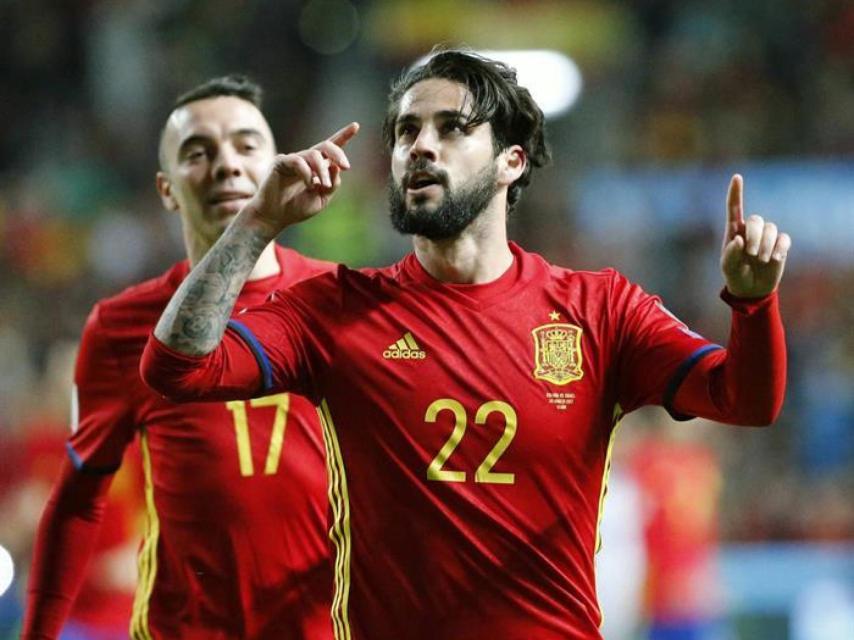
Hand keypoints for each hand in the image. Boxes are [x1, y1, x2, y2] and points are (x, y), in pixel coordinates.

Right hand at [246, 122, 359, 234]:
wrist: (275, 218)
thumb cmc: (297, 208)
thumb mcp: (322, 199)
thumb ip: (332, 184)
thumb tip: (336, 167)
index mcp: (318, 167)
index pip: (331, 149)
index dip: (344, 136)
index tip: (356, 125)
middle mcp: (306, 160)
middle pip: (326, 146)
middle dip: (338, 154)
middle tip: (346, 167)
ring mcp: (293, 159)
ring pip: (314, 155)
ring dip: (322, 171)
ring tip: (323, 186)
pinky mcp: (281, 162)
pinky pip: (298, 161)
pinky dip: (307, 173)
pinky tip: (308, 185)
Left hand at [720, 174, 790, 297]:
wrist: (752, 289)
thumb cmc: (735, 275)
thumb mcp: (728, 267)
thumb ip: (730, 254)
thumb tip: (739, 239)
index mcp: (734, 231)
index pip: (734, 208)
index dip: (735, 192)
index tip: (737, 177)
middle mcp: (751, 230)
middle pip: (756, 220)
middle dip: (755, 236)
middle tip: (751, 254)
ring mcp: (767, 236)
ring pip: (771, 229)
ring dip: (766, 245)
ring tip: (761, 260)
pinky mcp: (780, 245)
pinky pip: (784, 238)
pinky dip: (779, 248)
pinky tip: (775, 259)